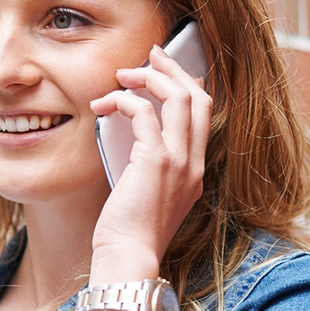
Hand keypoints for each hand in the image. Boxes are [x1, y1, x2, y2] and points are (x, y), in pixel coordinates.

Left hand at [87, 45, 211, 281]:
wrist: (128, 257)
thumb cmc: (128, 232)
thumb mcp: (146, 194)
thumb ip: (147, 166)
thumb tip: (132, 135)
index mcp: (195, 171)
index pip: (204, 115)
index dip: (189, 85)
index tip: (169, 71)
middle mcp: (194, 163)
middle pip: (198, 97)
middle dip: (174, 69)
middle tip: (151, 54)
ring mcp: (179, 161)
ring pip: (178, 97)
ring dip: (148, 77)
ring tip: (122, 75)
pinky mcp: (155, 162)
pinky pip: (143, 112)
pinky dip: (124, 100)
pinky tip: (105, 105)